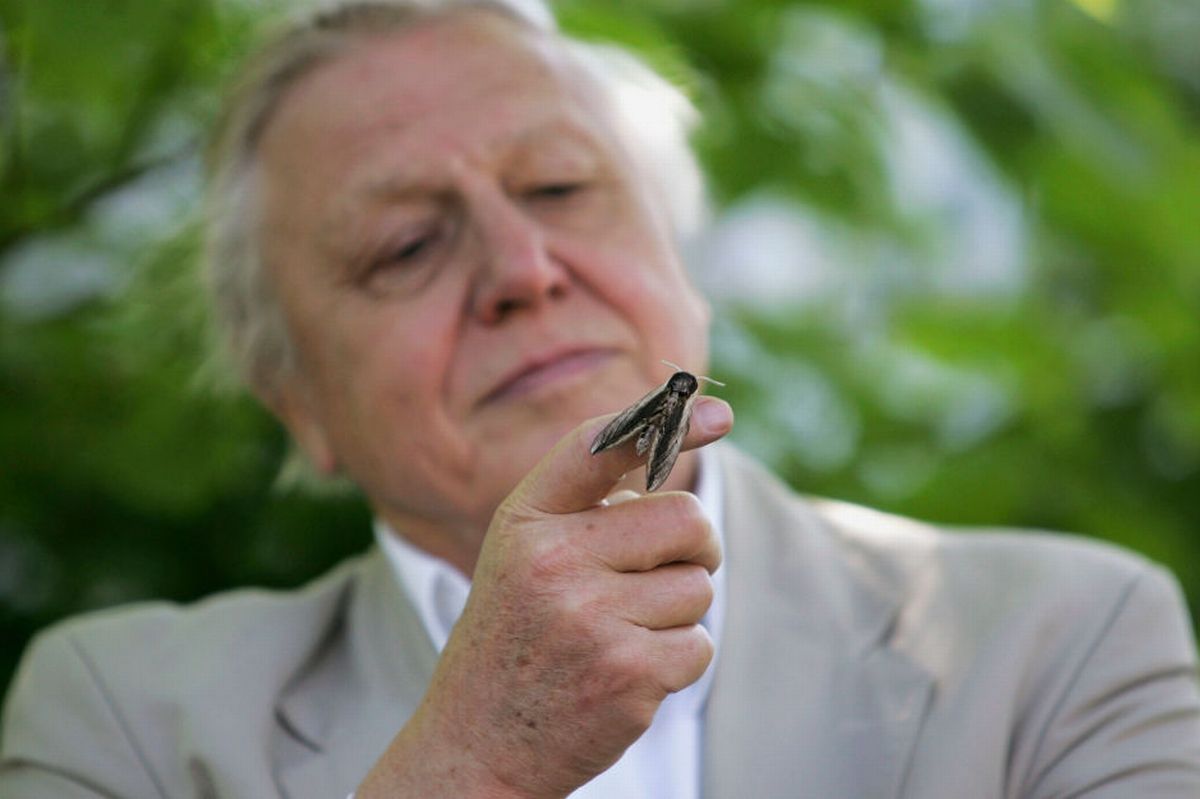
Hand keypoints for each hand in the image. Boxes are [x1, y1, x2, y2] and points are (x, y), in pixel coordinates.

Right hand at [357, 396, 733, 797]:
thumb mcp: (523, 556)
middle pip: (686, 519)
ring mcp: (591, 619)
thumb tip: (678, 445)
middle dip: (691, 547)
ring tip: (620, 634)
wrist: (477, 743)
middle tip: (660, 573)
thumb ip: (585, 506)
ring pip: (698, 586)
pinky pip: (699, 644)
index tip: (717, 414)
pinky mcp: (628, 674)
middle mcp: (553, 561)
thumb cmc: (515, 636)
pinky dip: (677, 660)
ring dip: (677, 612)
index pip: (601, 447)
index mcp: (525, 521)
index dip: (666, 422)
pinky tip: (626, 672)